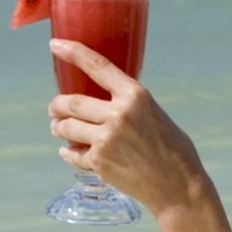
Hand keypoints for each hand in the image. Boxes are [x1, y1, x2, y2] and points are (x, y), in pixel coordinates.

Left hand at [48, 39, 207, 216]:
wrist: (178, 187)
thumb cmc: (174, 151)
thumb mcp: (155, 114)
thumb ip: (129, 105)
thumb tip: (104, 102)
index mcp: (135, 96)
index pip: (97, 66)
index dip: (72, 53)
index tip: (54, 45)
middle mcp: (118, 114)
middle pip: (71, 102)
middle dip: (56, 105)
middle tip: (53, 108)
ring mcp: (106, 139)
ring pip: (66, 127)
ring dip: (58, 126)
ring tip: (58, 128)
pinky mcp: (99, 162)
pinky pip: (73, 153)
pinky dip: (68, 152)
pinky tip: (69, 151)